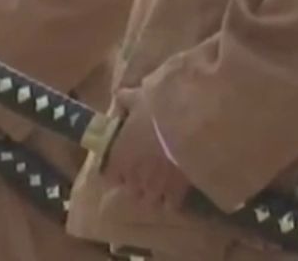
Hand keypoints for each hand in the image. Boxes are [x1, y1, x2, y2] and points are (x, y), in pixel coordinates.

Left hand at [101, 88, 192, 211]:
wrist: (188, 122)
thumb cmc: (158, 109)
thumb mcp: (140, 97)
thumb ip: (127, 99)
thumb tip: (119, 94)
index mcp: (119, 155)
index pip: (109, 174)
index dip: (117, 170)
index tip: (124, 165)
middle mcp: (132, 176)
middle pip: (130, 190)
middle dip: (136, 184)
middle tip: (146, 174)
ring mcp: (154, 187)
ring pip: (149, 200)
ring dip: (153, 193)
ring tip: (162, 186)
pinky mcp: (175, 192)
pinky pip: (170, 204)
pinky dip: (173, 200)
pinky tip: (178, 191)